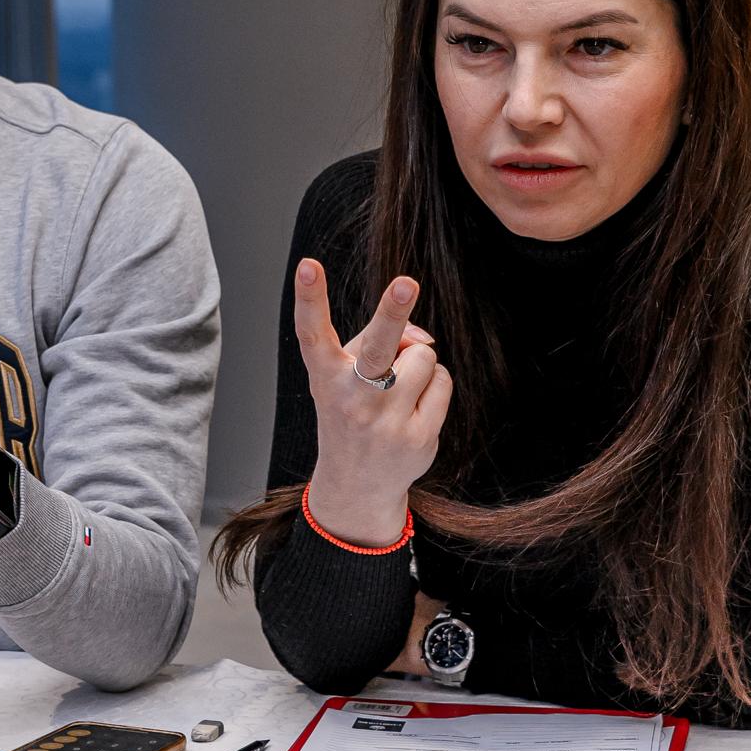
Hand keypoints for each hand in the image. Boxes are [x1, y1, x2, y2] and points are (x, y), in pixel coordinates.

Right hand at [293, 261, 451, 546]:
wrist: (356, 484)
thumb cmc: (351, 412)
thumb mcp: (344, 375)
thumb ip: (376, 339)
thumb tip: (421, 336)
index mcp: (326, 377)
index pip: (313, 332)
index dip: (309, 297)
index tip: (308, 266)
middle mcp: (352, 398)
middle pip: (377, 348)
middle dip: (392, 312)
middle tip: (406, 283)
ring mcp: (386, 421)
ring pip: (423, 356)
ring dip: (418, 363)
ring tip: (400, 389)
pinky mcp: (417, 437)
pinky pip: (441, 382)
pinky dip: (434, 386)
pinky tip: (414, 408)